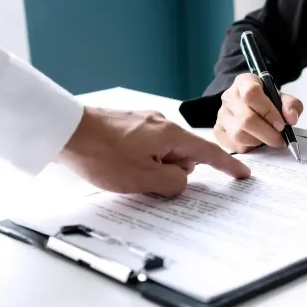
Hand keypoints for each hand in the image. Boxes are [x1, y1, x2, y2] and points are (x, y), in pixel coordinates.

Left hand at [57, 106, 250, 195]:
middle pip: (183, 156)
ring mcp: (144, 123)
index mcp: (170, 135)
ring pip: (163, 153)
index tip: (243, 174)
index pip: (208, 153)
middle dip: (173, 173)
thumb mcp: (143, 179)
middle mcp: (161, 124)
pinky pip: (147, 148)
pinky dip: (142, 160)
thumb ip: (173, 183)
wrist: (63, 130)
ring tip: (127, 173)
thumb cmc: (101, 154)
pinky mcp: (129, 125)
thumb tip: (183, 180)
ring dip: (154, 168)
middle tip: (147, 182)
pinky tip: (120, 165)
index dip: (228, 166)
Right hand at [215, 73, 303, 152]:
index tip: (282, 124)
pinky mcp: (218, 131)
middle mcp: (229, 97)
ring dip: (259, 142)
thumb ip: (291, 105)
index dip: (269, 112)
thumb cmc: (267, 102)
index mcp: (244, 82)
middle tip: (281, 139)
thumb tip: (291, 118)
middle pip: (247, 119)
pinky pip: (234, 145)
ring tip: (269, 140)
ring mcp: (222, 115)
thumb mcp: (282, 98)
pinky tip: (257, 143)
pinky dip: (250, 148)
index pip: (252, 94)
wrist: (250, 107)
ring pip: (240, 134)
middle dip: (269, 134)